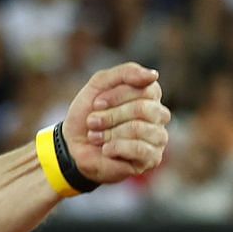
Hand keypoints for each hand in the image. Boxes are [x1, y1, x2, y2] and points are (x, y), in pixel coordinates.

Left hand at [61, 62, 169, 185]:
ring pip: (140, 129)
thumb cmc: (88, 113)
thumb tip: (153, 75)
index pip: (146, 88)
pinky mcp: (152, 158)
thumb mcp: (99, 85)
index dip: (116, 96)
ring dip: (110, 132)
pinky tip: (105, 149)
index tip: (96, 103)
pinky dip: (116, 147)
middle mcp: (159, 115)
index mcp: (149, 95)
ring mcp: (158, 137)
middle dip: (111, 115)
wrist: (73, 145)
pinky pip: (140, 149)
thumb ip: (125, 73)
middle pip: (143, 109)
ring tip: (95, 136)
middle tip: (92, 122)